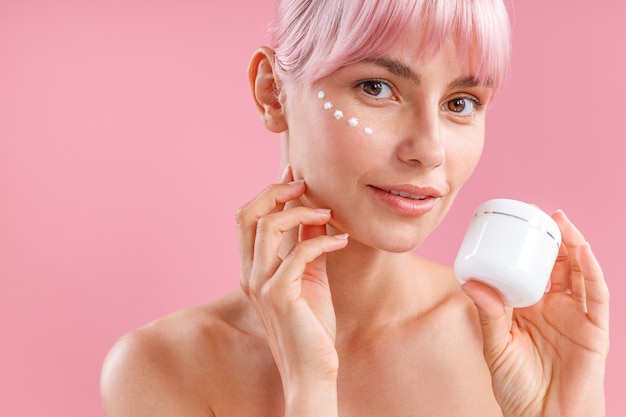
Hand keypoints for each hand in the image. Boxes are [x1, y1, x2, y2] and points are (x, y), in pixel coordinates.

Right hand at [236, 166, 346, 412]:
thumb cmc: (311, 326)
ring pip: (269, 227)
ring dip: (302, 212)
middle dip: (275, 192)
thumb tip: (316, 213)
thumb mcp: (310, 276)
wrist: (311, 370)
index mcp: (252, 268)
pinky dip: (323, 240)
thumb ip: (307, 246)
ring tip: (329, 214)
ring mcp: (261, 284)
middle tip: (304, 184)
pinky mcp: (280, 295)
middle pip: (248, 214)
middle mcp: (249, 273)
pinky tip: (342, 241)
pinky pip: (298, 253)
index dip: (269, 191)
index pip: (249, 218)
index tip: (294, 174)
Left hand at [462, 210, 609, 416]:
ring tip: (561, 222)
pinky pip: (597, 297)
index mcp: (528, 309)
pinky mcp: (594, 331)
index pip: (529, 271)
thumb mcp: (496, 347)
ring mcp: (576, 317)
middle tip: (542, 214)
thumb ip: (488, 315)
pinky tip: (583, 253)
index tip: (513, 224)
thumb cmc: (518, 388)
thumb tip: (471, 281)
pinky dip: (593, 273)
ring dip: (574, 246)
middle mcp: (553, 308)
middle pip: (557, 266)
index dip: (526, 248)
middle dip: (552, 239)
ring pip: (579, 274)